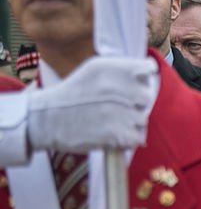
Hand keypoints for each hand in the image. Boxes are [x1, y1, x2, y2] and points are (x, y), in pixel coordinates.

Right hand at [27, 56, 157, 151]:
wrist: (46, 119)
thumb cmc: (72, 94)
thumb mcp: (92, 70)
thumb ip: (120, 70)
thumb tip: (147, 74)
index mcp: (110, 68)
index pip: (147, 69)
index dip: (144, 79)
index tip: (136, 86)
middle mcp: (116, 87)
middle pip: (146, 97)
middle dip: (136, 104)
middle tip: (120, 109)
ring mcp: (118, 111)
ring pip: (142, 119)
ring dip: (131, 123)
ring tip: (112, 122)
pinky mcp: (116, 133)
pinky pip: (136, 138)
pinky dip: (126, 140)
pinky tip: (111, 135)